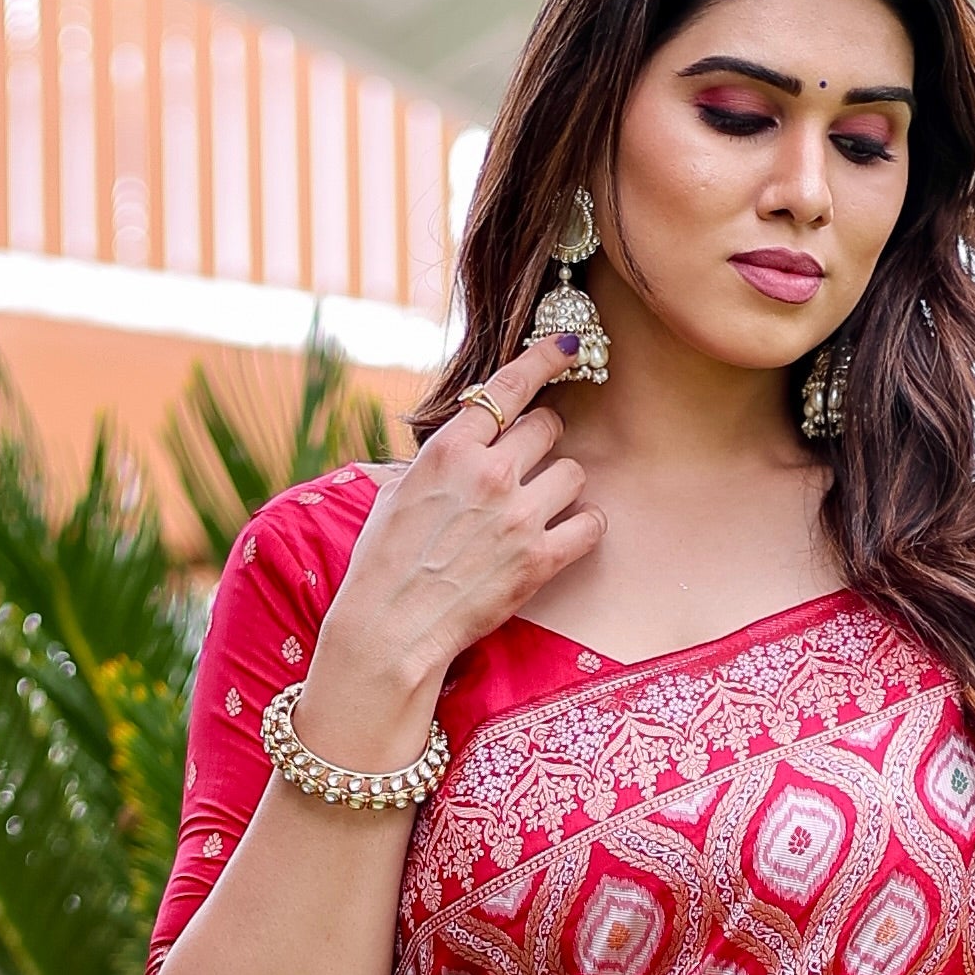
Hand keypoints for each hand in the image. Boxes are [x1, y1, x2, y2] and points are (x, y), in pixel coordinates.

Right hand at [295, 331, 603, 758]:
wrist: (391, 626)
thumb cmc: (384, 561)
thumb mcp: (397, 489)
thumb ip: (441, 457)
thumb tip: (463, 437)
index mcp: (450, 448)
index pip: (509, 386)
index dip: (545, 360)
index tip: (569, 347)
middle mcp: (489, 473)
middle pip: (548, 427)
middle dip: (542, 442)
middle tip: (526, 468)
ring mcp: (518, 516)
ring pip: (575, 472)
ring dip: (563, 486)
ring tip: (540, 507)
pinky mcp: (540, 560)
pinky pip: (590, 525)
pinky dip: (584, 527)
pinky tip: (569, 534)